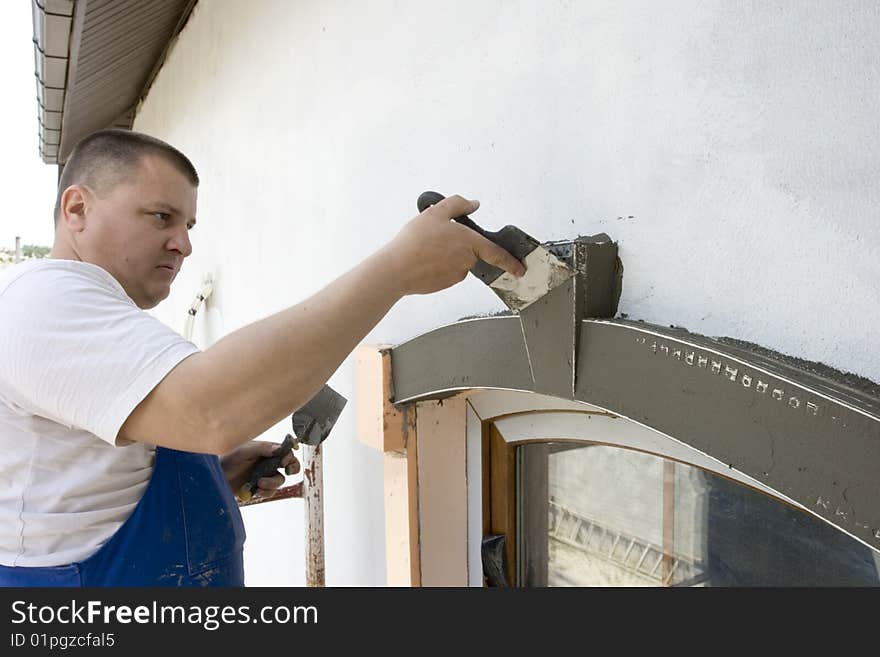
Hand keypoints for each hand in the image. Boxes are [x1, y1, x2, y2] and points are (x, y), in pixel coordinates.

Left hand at [221, 440, 299, 500]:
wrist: (216, 475)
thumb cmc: (229, 458)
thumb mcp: (245, 450)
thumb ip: (262, 448)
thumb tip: (279, 449)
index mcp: (267, 451)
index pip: (285, 451)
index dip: (289, 456)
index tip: (284, 461)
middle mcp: (268, 463)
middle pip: (290, 465)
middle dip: (292, 468)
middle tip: (288, 471)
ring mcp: (264, 476)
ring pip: (279, 481)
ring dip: (272, 483)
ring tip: (259, 482)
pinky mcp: (259, 488)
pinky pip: (269, 492)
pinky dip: (264, 492)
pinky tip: (255, 490)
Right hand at [385, 195, 525, 295]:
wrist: (396, 268)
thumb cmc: (415, 241)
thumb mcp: (435, 212)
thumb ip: (458, 204)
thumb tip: (474, 203)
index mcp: (469, 242)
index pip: (496, 253)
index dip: (510, 262)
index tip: (519, 269)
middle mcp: (466, 261)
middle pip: (470, 253)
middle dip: (456, 246)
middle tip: (434, 239)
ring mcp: (456, 275)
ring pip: (457, 263)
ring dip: (446, 256)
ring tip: (424, 249)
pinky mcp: (444, 284)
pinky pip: (446, 273)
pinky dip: (437, 267)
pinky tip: (422, 260)